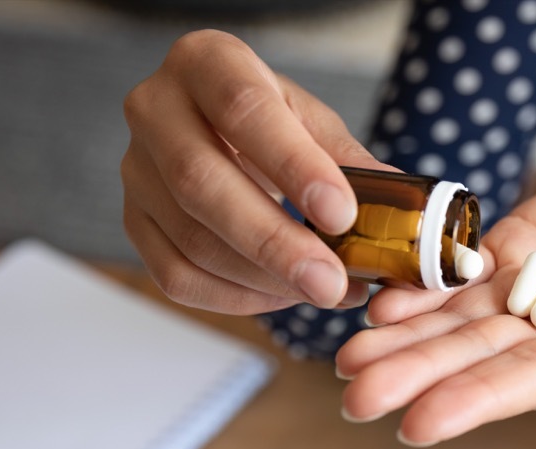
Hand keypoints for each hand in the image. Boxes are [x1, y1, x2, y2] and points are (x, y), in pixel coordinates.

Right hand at [121, 30, 389, 313]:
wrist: (219, 132)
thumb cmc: (274, 124)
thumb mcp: (314, 124)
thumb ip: (351, 163)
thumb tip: (403, 212)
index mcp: (206, 63)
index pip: (244, 109)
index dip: (294, 166)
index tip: (341, 214)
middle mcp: (154, 109)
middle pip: (202, 183)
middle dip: (275, 242)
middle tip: (333, 282)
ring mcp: (134, 170)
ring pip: (190, 239)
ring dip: (263, 278)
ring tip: (325, 292)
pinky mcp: (133, 222)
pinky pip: (176, 275)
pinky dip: (236, 298)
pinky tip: (284, 297)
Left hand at [335, 142, 535, 444]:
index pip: (527, 383)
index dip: (473, 401)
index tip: (415, 424)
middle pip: (475, 357)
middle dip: (416, 375)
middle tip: (353, 393)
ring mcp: (533, 287)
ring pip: (458, 318)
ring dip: (405, 338)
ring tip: (348, 355)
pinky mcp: (518, 244)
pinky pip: (463, 268)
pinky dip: (423, 282)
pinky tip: (381, 297)